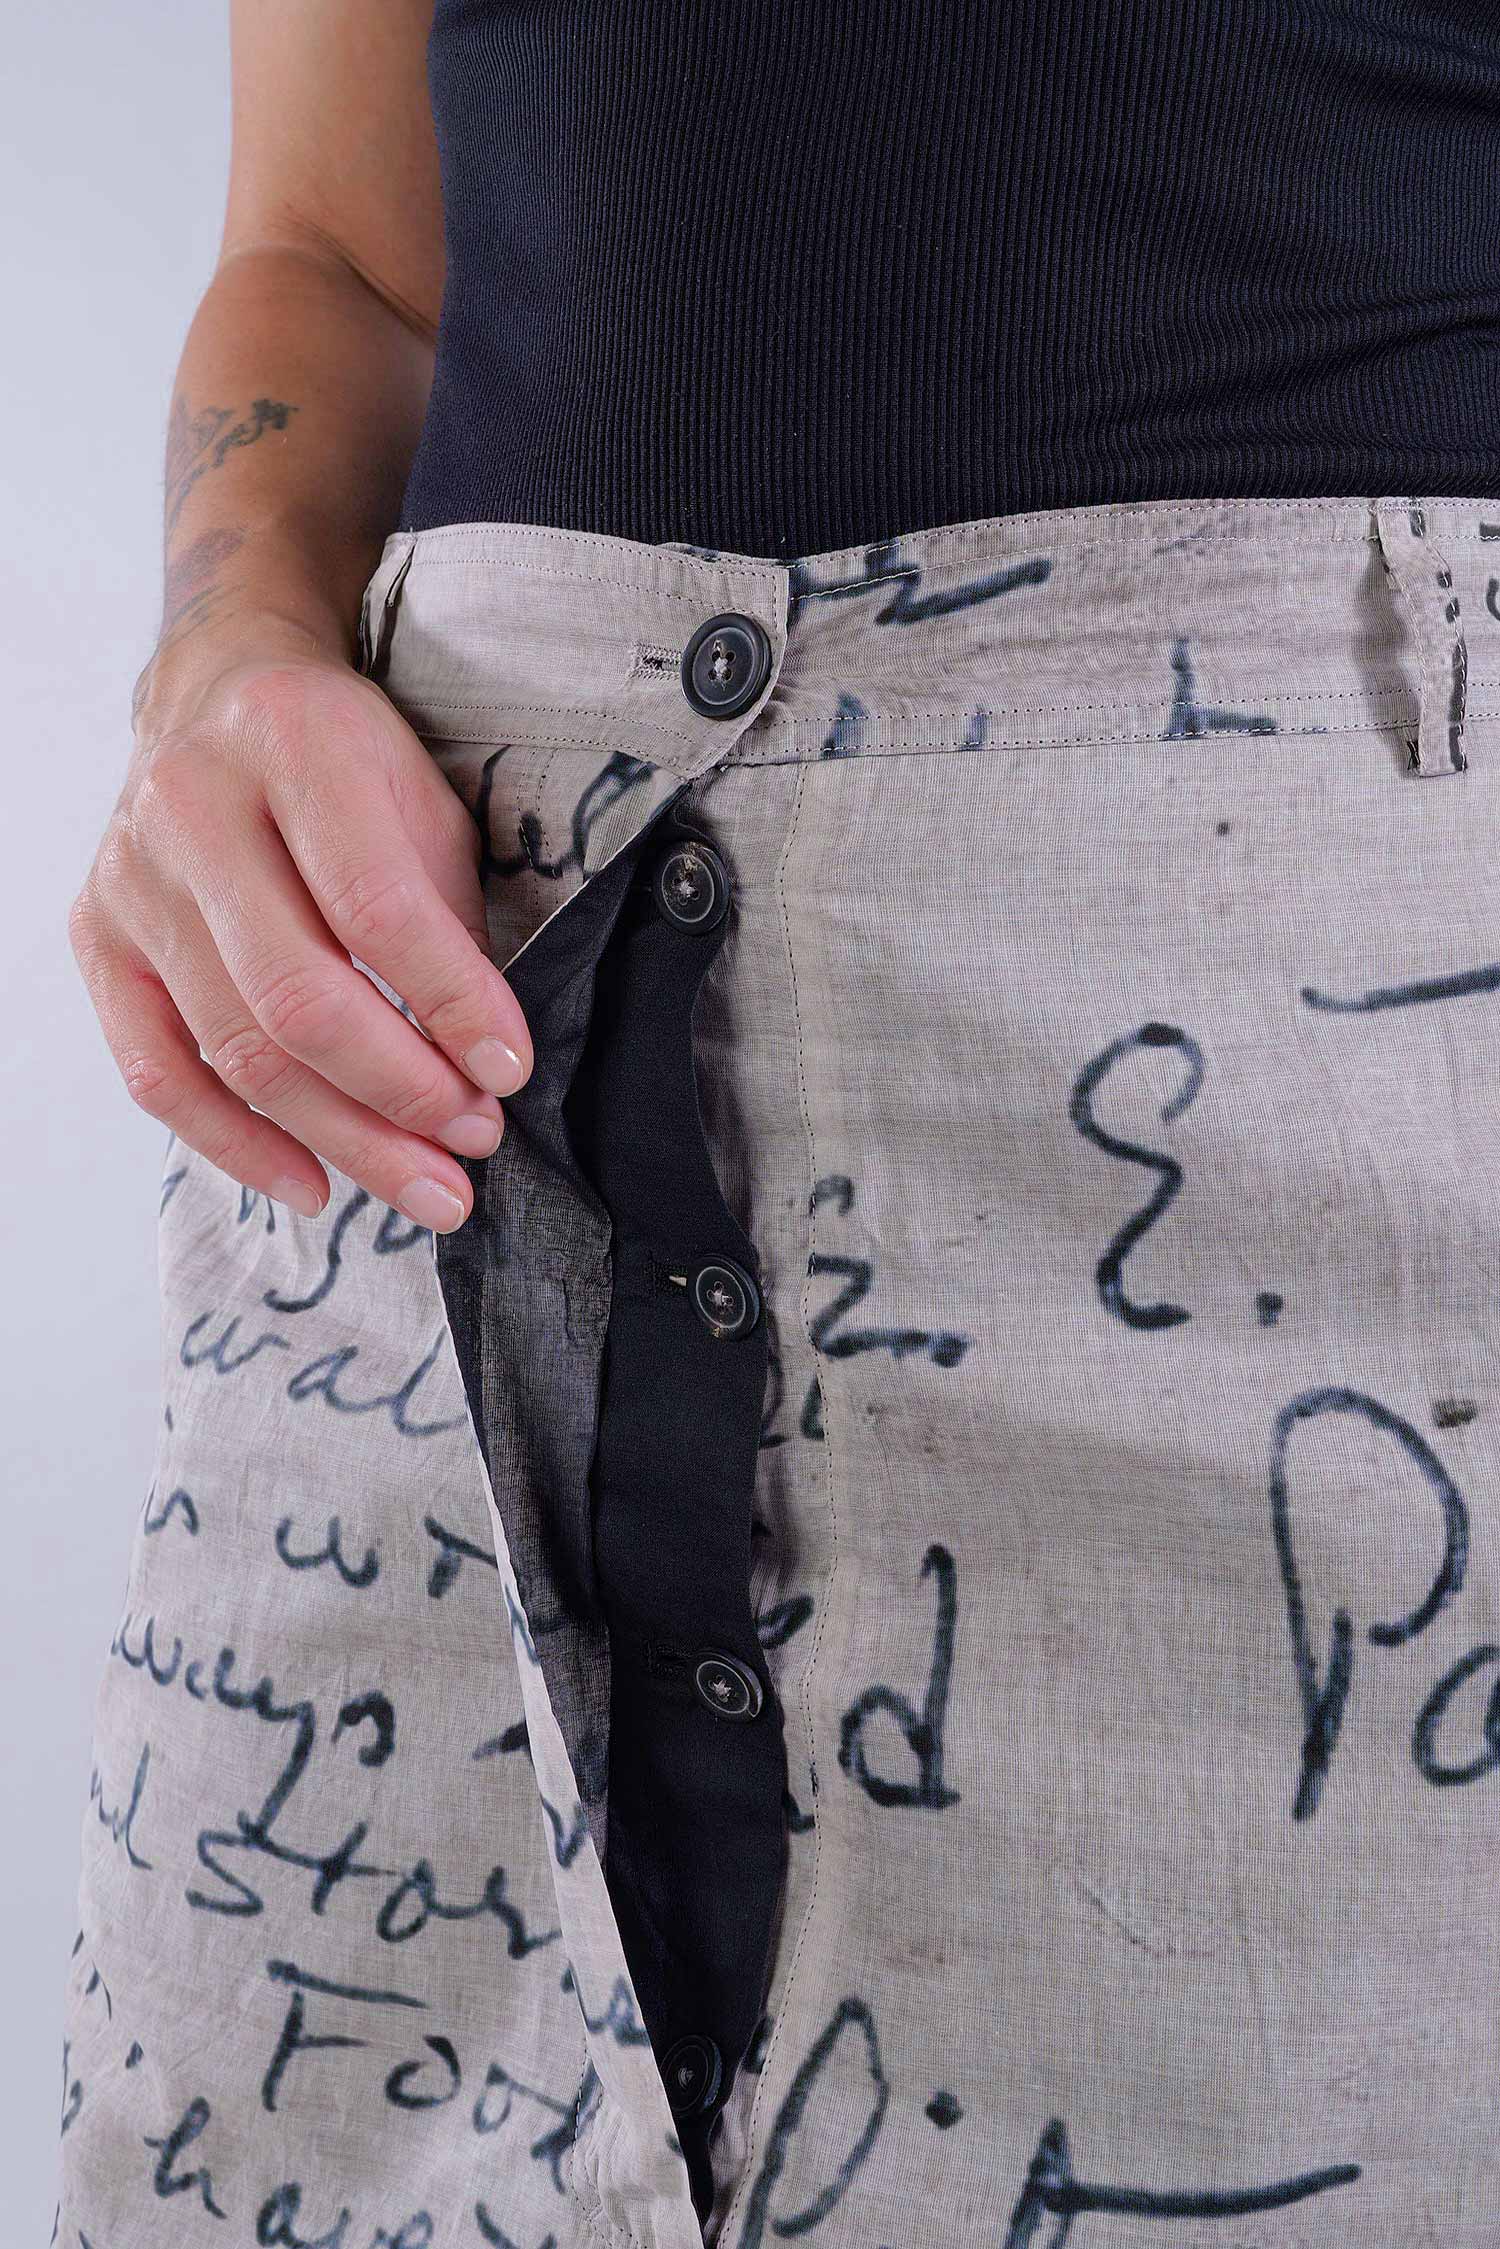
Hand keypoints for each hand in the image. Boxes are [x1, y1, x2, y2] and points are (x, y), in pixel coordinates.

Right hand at [69, 630, 533, 1231]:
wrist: (219, 697)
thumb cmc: (345, 763)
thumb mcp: (422, 803)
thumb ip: (449, 920)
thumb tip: (483, 1065)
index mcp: (292, 742)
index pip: (377, 908)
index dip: (452, 1004)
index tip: (510, 1072)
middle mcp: (190, 806)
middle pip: (298, 995)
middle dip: (402, 1092)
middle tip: (475, 1145)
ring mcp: (131, 880)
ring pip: (238, 1049)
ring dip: (344, 1137)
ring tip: (426, 1183)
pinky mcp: (96, 939)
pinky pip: (157, 1075)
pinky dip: (238, 1145)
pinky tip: (314, 1184)